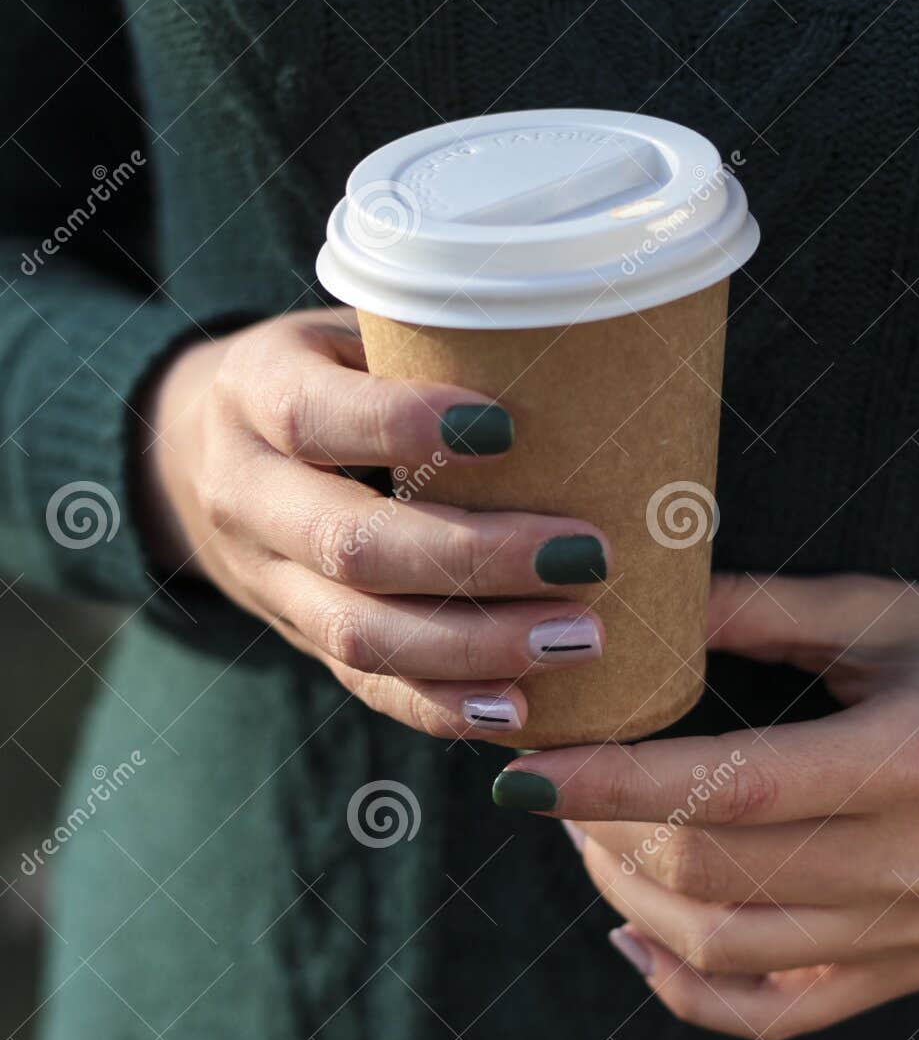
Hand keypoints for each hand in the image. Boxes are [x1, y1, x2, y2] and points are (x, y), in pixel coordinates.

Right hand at [139, 310, 610, 737]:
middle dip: (473, 560)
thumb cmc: (326, 373)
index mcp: (253, 392)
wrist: (203, 450)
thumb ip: (431, 347)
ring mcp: (265, 578)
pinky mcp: (299, 638)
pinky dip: (441, 705)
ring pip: (357, 631)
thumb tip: (595, 369)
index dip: (401, 426)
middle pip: (348, 545)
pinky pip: (364, 684)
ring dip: (474, 644)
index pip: (312, 417)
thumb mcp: (350, 332)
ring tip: (577, 637)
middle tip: (588, 557)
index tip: (508, 428)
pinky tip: (518, 708)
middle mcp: (244, 493)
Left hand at [491, 573, 918, 1039]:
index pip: (731, 788)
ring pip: (725, 950)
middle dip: (605, 832)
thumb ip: (765, 609)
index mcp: (909, 760)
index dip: (615, 783)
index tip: (528, 768)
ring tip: (590, 841)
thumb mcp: (892, 614)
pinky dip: (683, 989)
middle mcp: (909, 864)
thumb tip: (645, 606)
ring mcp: (906, 935)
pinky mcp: (902, 975)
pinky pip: (771, 1017)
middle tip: (559, 787)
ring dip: (629, 898)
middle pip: (713, 874)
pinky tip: (635, 935)